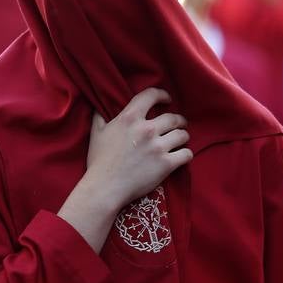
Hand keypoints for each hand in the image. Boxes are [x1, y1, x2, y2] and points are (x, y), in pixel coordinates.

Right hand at [84, 88, 192, 210]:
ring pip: (182, 135)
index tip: (167, 99)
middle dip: (179, 120)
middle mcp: (146, 129)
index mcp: (129, 118)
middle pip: (173, 117)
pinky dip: (186, 154)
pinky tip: (183, 155)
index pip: (150, 95)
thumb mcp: (96, 133)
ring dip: (183, 136)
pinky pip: (186, 154)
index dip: (162, 95)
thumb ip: (100, 116)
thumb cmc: (99, 161)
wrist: (105, 187)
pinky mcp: (166, 164)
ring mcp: (158, 147)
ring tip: (181, 140)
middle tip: (180, 124)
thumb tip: (99, 106)